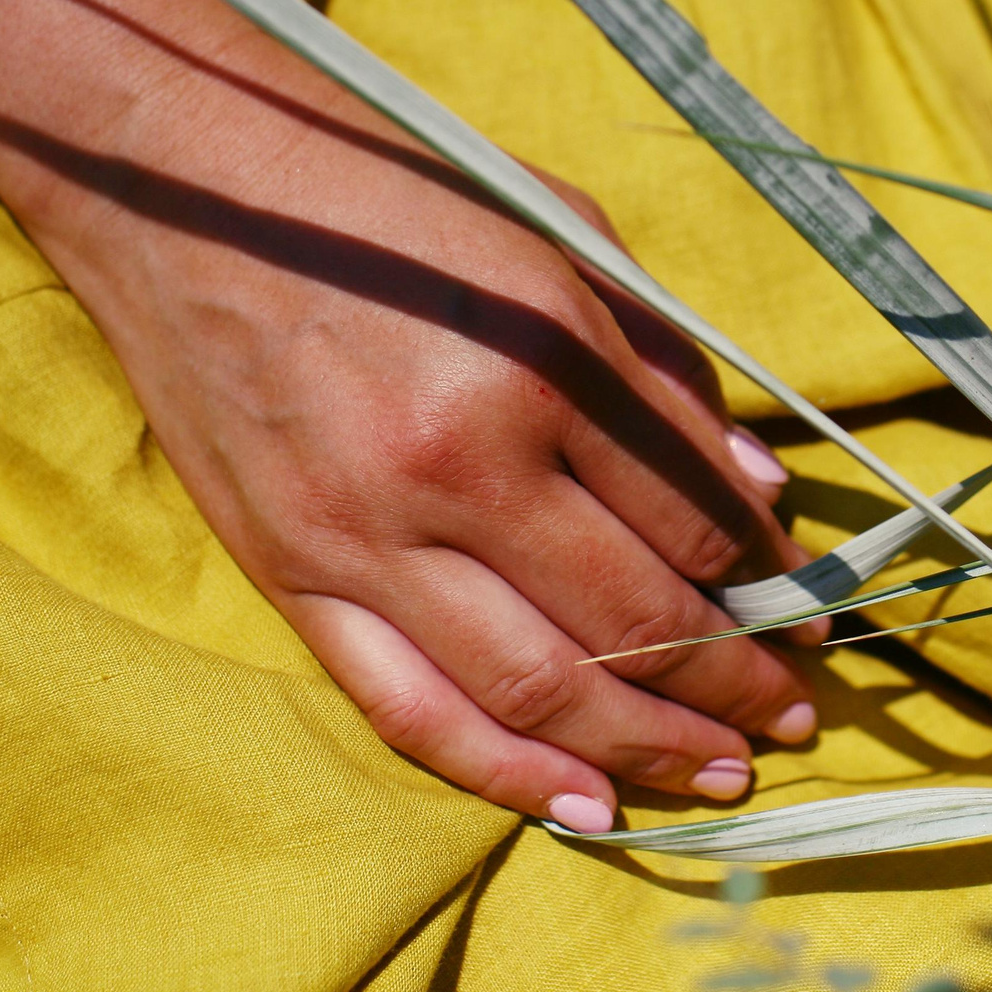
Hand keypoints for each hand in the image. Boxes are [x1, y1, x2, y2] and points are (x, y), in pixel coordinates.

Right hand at [11, 82, 825, 834]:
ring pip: (536, 688)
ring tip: (723, 775)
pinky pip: (410, 710)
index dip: (770, 579)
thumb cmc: (389, 193)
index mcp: (540, 359)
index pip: (693, 512)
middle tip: (797, 717)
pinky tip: (591, 808)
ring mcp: (365, 534)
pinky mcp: (291, 577)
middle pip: (634, 616)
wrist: (181, 182)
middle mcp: (458, 461)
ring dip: (647, 748)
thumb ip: (664, 367)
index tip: (810, 614)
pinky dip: (508, 774)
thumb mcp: (559, 234)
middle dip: (734, 681)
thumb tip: (760, 495)